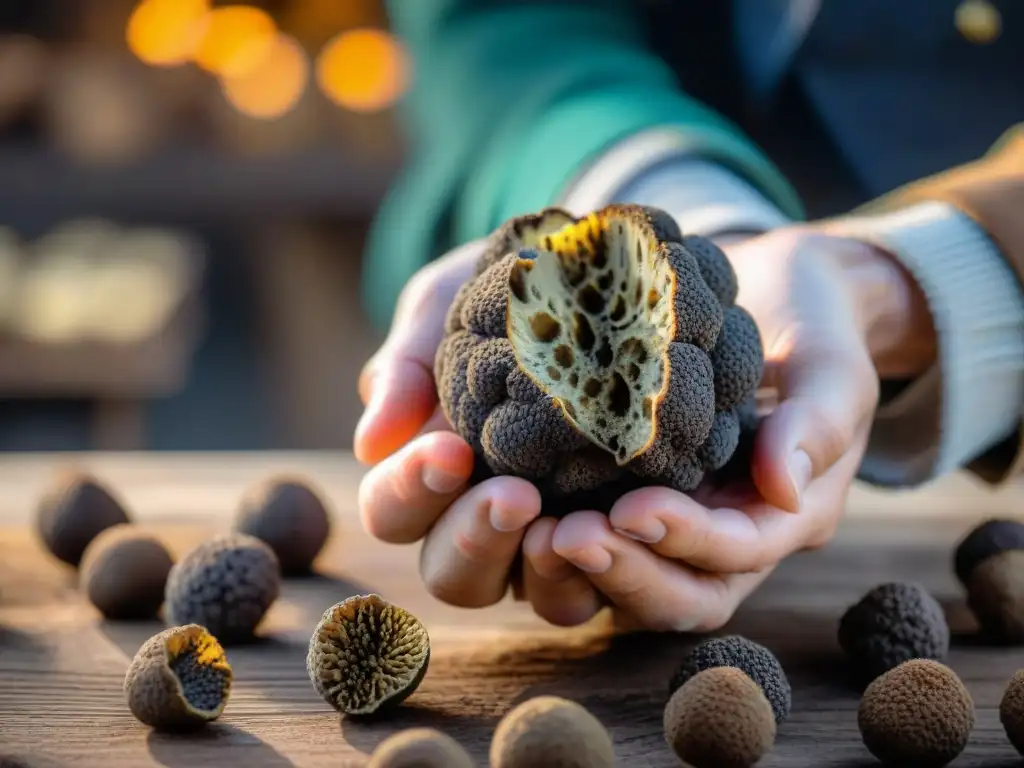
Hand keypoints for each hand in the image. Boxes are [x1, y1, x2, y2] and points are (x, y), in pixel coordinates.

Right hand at [355, 240, 603, 625]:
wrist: (602, 277)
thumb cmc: (508, 294)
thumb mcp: (447, 309)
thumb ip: (406, 368)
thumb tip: (371, 442)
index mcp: (427, 479)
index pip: (393, 510)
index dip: (411, 492)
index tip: (448, 450)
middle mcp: (484, 525)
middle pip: (453, 576)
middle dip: (475, 540)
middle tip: (515, 495)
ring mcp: (553, 542)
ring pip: (536, 599)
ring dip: (548, 572)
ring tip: (574, 527)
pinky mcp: (623, 542)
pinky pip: (617, 585)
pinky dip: (622, 568)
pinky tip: (634, 522)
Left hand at [548, 228, 928, 630]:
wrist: (777, 297)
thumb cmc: (811, 327)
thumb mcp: (832, 366)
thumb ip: (817, 423)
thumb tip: (784, 489)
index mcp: (782, 517)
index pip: (736, 554)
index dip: (686, 540)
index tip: (632, 508)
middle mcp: (725, 537)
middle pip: (678, 596)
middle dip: (623, 573)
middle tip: (567, 535)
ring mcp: (674, 524)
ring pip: (627, 586)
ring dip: (577, 569)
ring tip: (529, 526)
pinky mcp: (627, 496)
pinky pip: (592, 540)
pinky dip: (553, 537)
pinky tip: (509, 498)